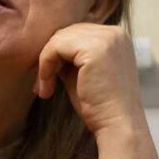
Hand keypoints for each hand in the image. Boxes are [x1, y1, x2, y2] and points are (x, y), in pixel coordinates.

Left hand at [34, 23, 156, 158]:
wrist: (118, 125)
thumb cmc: (100, 106)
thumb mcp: (83, 73)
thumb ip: (70, 57)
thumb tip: (44, 49)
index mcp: (116, 37)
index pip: (76, 33)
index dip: (57, 54)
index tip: (45, 77)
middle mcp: (114, 33)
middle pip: (66, 33)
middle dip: (48, 58)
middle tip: (40, 84)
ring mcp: (107, 38)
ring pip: (59, 39)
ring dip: (45, 64)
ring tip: (45, 89)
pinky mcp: (95, 48)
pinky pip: (56, 47)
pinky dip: (45, 66)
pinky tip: (48, 88)